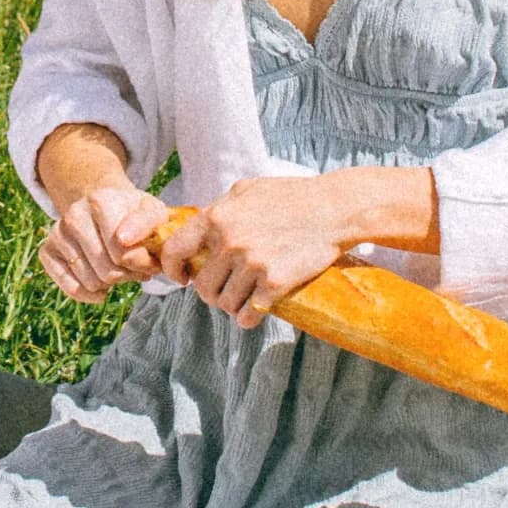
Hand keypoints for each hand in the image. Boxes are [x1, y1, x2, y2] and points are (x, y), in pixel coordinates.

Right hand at [40, 180, 172, 302]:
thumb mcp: (152, 211)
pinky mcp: (47, 251)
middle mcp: (73, 216)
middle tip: (135, 267)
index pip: (122, 253)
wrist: (104, 208)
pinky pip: (71, 288)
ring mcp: (58, 234)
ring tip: (119, 270)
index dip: (143, 265)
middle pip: (107, 271)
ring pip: (91, 283)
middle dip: (128, 275)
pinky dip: (90, 294)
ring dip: (111, 285)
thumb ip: (147, 223)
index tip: (151, 260)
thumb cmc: (132, 215)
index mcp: (99, 201)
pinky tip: (102, 285)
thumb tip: (123, 239)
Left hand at [157, 175, 352, 327]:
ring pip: (224, 303)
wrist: (335, 209)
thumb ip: (219, 209)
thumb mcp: (246, 190)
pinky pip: (248, 315)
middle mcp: (229, 242)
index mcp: (216, 218)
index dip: (173, 269)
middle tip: (223, 290)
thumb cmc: (292, 195)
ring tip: (242, 299)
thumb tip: (196, 226)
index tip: (182, 278)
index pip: (174, 251)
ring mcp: (252, 264)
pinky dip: (249, 318)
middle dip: (210, 292)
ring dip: (231, 305)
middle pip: (202, 286)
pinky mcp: (274, 283)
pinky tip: (254, 312)